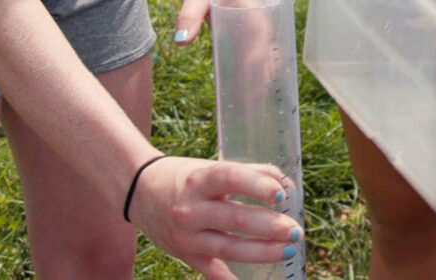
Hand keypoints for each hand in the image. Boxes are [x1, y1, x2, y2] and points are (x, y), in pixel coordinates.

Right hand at [129, 156, 302, 277]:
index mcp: (199, 179)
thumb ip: (250, 173)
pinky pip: (213, 272)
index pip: (231, 178)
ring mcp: (187, 235)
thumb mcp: (211, 167)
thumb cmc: (185, 177)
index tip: (282, 195)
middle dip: (270, 227)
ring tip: (287, 250)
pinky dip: (234, 279)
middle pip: (235, 219)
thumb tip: (286, 184)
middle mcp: (191, 208)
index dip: (258, 186)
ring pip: (229, 248)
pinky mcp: (186, 255)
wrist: (140, 193)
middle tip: (295, 231)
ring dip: (262, 251)